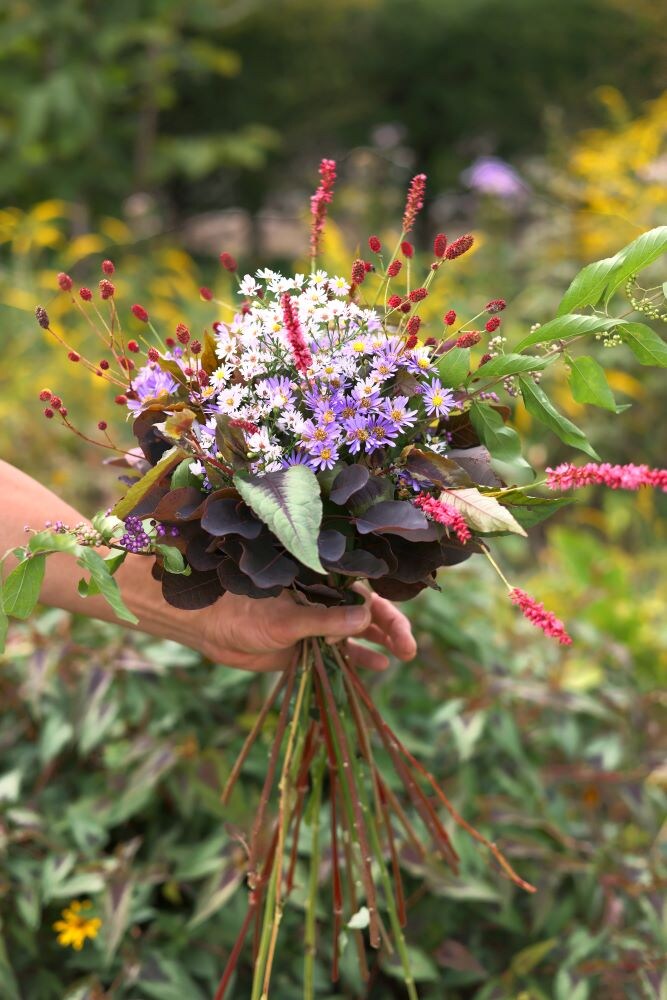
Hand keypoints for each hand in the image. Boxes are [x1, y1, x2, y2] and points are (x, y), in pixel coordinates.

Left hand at [198, 588, 416, 671]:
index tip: (403, 634)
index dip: (387, 612)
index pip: (364, 593)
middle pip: (367, 612)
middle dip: (391, 628)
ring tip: (403, 655)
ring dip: (380, 642)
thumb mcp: (287, 619)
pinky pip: (339, 652)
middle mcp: (323, 601)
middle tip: (409, 650)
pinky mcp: (306, 646)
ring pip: (357, 632)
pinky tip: (377, 665)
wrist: (210, 630)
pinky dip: (358, 657)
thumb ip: (326, 620)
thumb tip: (366, 617)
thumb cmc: (243, 612)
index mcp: (320, 584)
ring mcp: (316, 623)